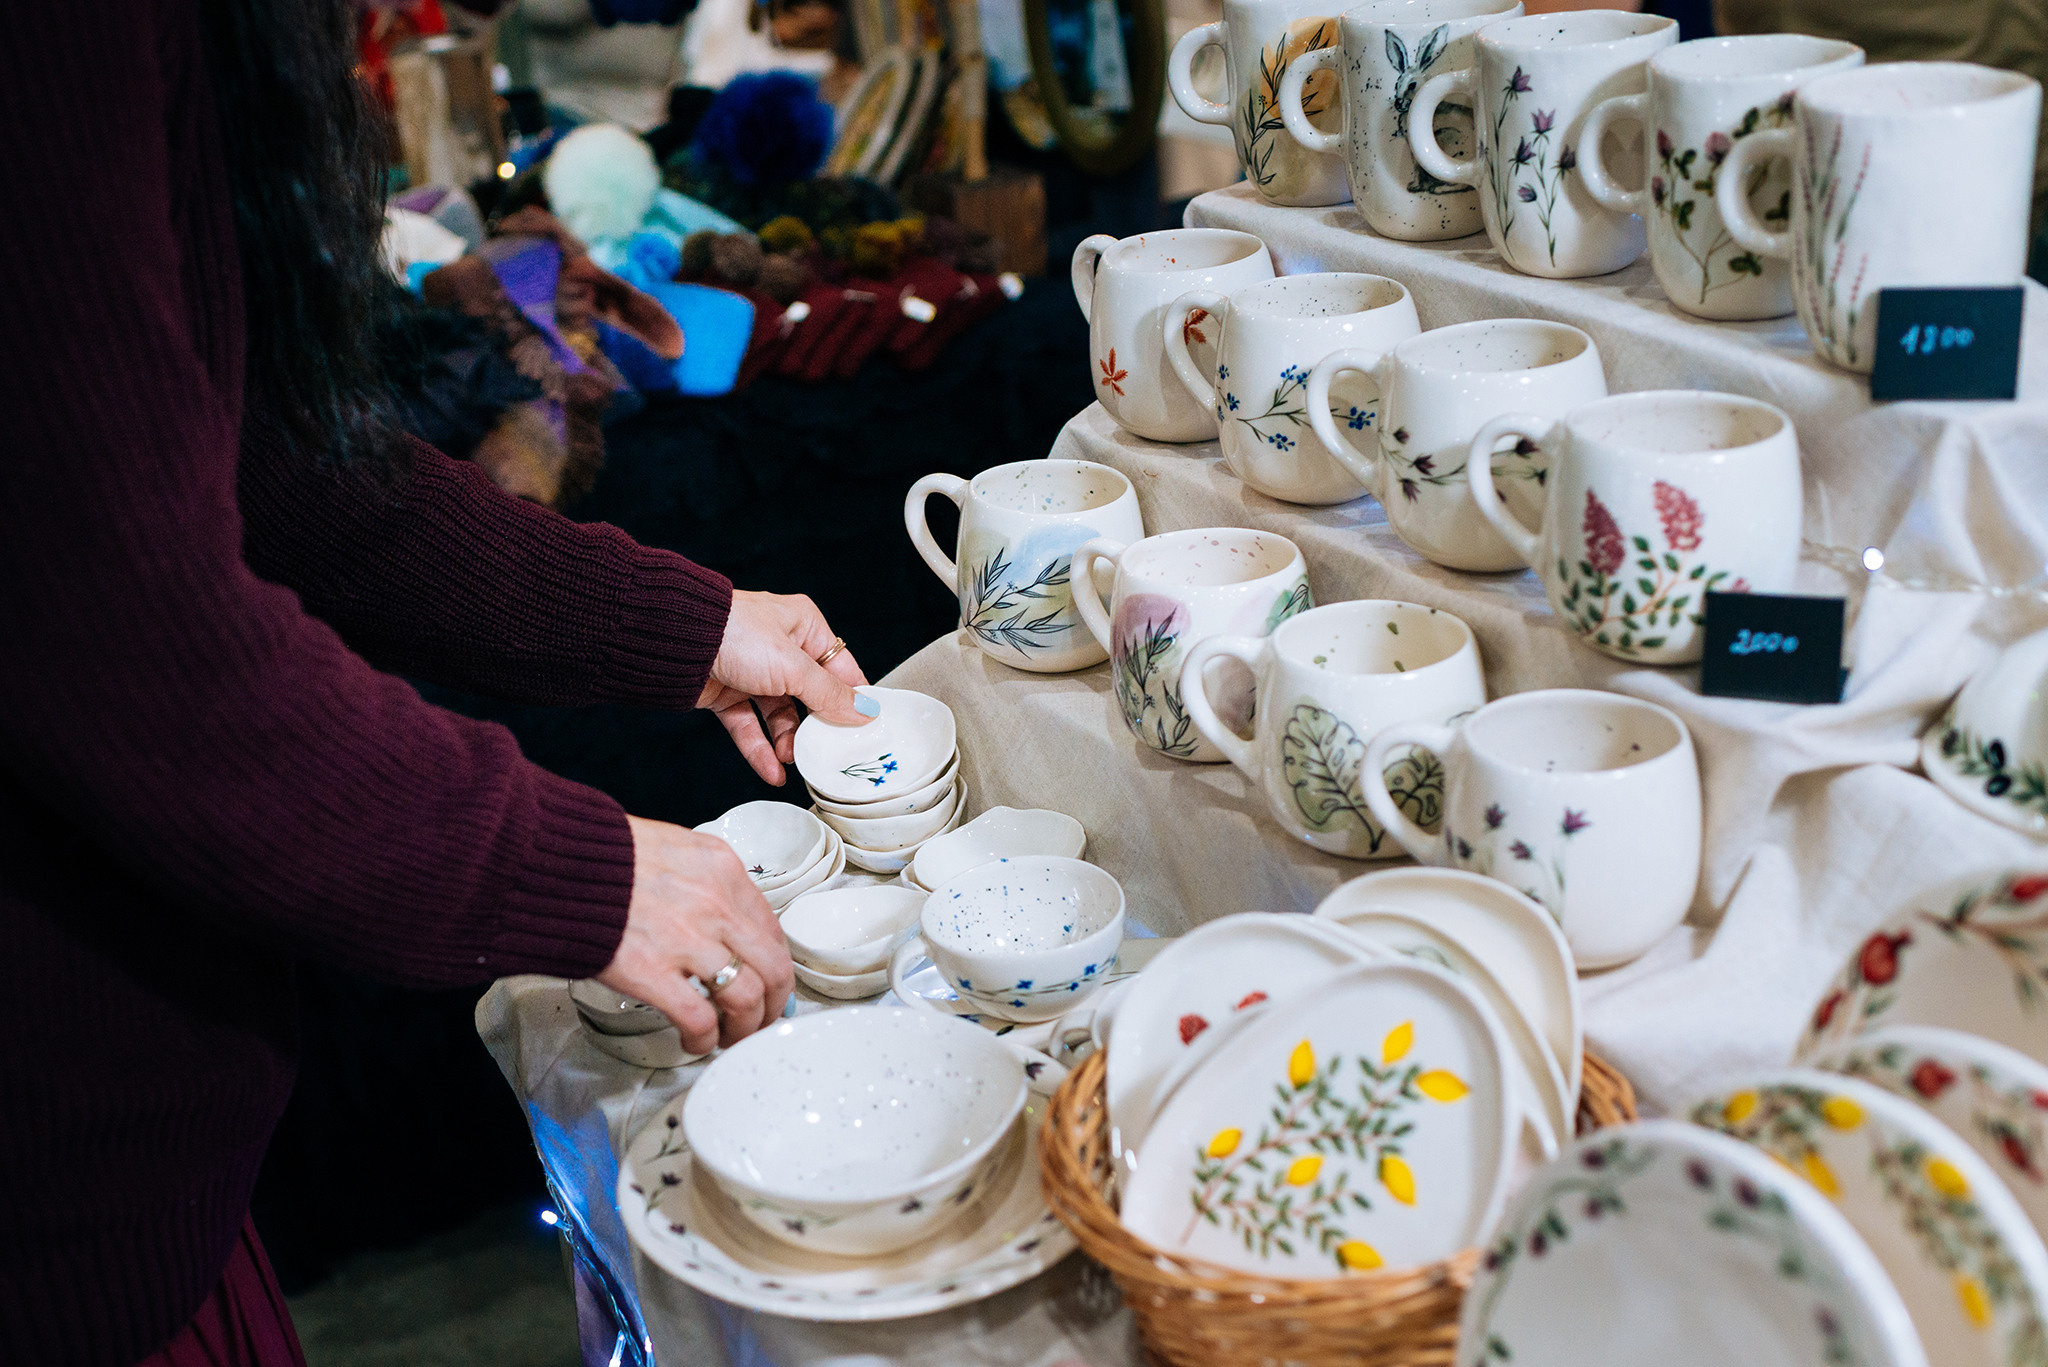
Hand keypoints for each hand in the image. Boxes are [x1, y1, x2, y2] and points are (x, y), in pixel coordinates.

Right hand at [597, 815, 794, 1053]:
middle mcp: (714, 903)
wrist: (551, 862)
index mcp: (721, 869)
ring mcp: (686, 938)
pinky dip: (704, 1040)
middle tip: (759, 1021)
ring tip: (728, 1038)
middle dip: (773, 1005)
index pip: (772, 927)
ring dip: (743, 1028)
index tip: (769, 984)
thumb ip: (703, 881)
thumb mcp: (671, 849)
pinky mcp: (652, 971)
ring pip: (746, 998)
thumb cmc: (601, 856)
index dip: (775, 966)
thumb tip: (722, 921)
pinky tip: (694, 1042)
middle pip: (773, 968)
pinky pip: (699, 1019)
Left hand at [701, 590, 869, 784]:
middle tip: (831, 752)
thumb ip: (830, 694)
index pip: (839, 668)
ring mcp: (752, 671)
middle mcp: (779, 647)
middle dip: (817, 726)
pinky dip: (759, 749)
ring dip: (787, 741)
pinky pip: (750, 725)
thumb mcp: (793, 666)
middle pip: (810, 695)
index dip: (852, 698)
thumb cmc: (733, 633)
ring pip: (779, 715)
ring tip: (793, 760)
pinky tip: (771, 770)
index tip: (866, 728)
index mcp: (803, 626)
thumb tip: (865, 711)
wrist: (671, 641)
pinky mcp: (727, 693)